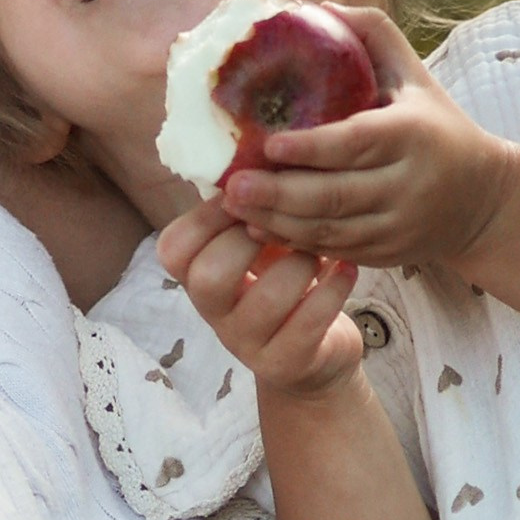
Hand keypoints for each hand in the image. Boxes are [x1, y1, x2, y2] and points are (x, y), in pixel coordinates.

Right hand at [157, 195, 364, 396]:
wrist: (313, 358)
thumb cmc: (280, 283)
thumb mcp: (254, 247)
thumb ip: (244, 212)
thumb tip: (251, 155)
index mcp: (196, 278)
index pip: (174, 249)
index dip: (208, 217)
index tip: (247, 195)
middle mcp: (212, 314)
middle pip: (210, 276)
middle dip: (252, 241)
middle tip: (285, 226)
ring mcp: (246, 345)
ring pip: (268, 298)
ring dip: (302, 265)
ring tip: (321, 251)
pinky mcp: (286, 364)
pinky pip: (309, 323)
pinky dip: (333, 288)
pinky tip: (345, 269)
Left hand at [217, 4, 514, 269]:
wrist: (485, 198)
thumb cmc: (437, 124)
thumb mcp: (415, 75)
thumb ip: (373, 36)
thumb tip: (319, 6)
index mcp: (413, 135)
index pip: (357, 144)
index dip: (312, 148)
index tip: (269, 144)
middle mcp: (408, 186)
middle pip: (337, 196)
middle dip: (279, 194)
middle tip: (232, 184)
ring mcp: (398, 227)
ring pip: (331, 232)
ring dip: (277, 223)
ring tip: (233, 206)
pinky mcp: (389, 255)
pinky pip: (336, 252)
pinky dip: (295, 243)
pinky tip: (257, 228)